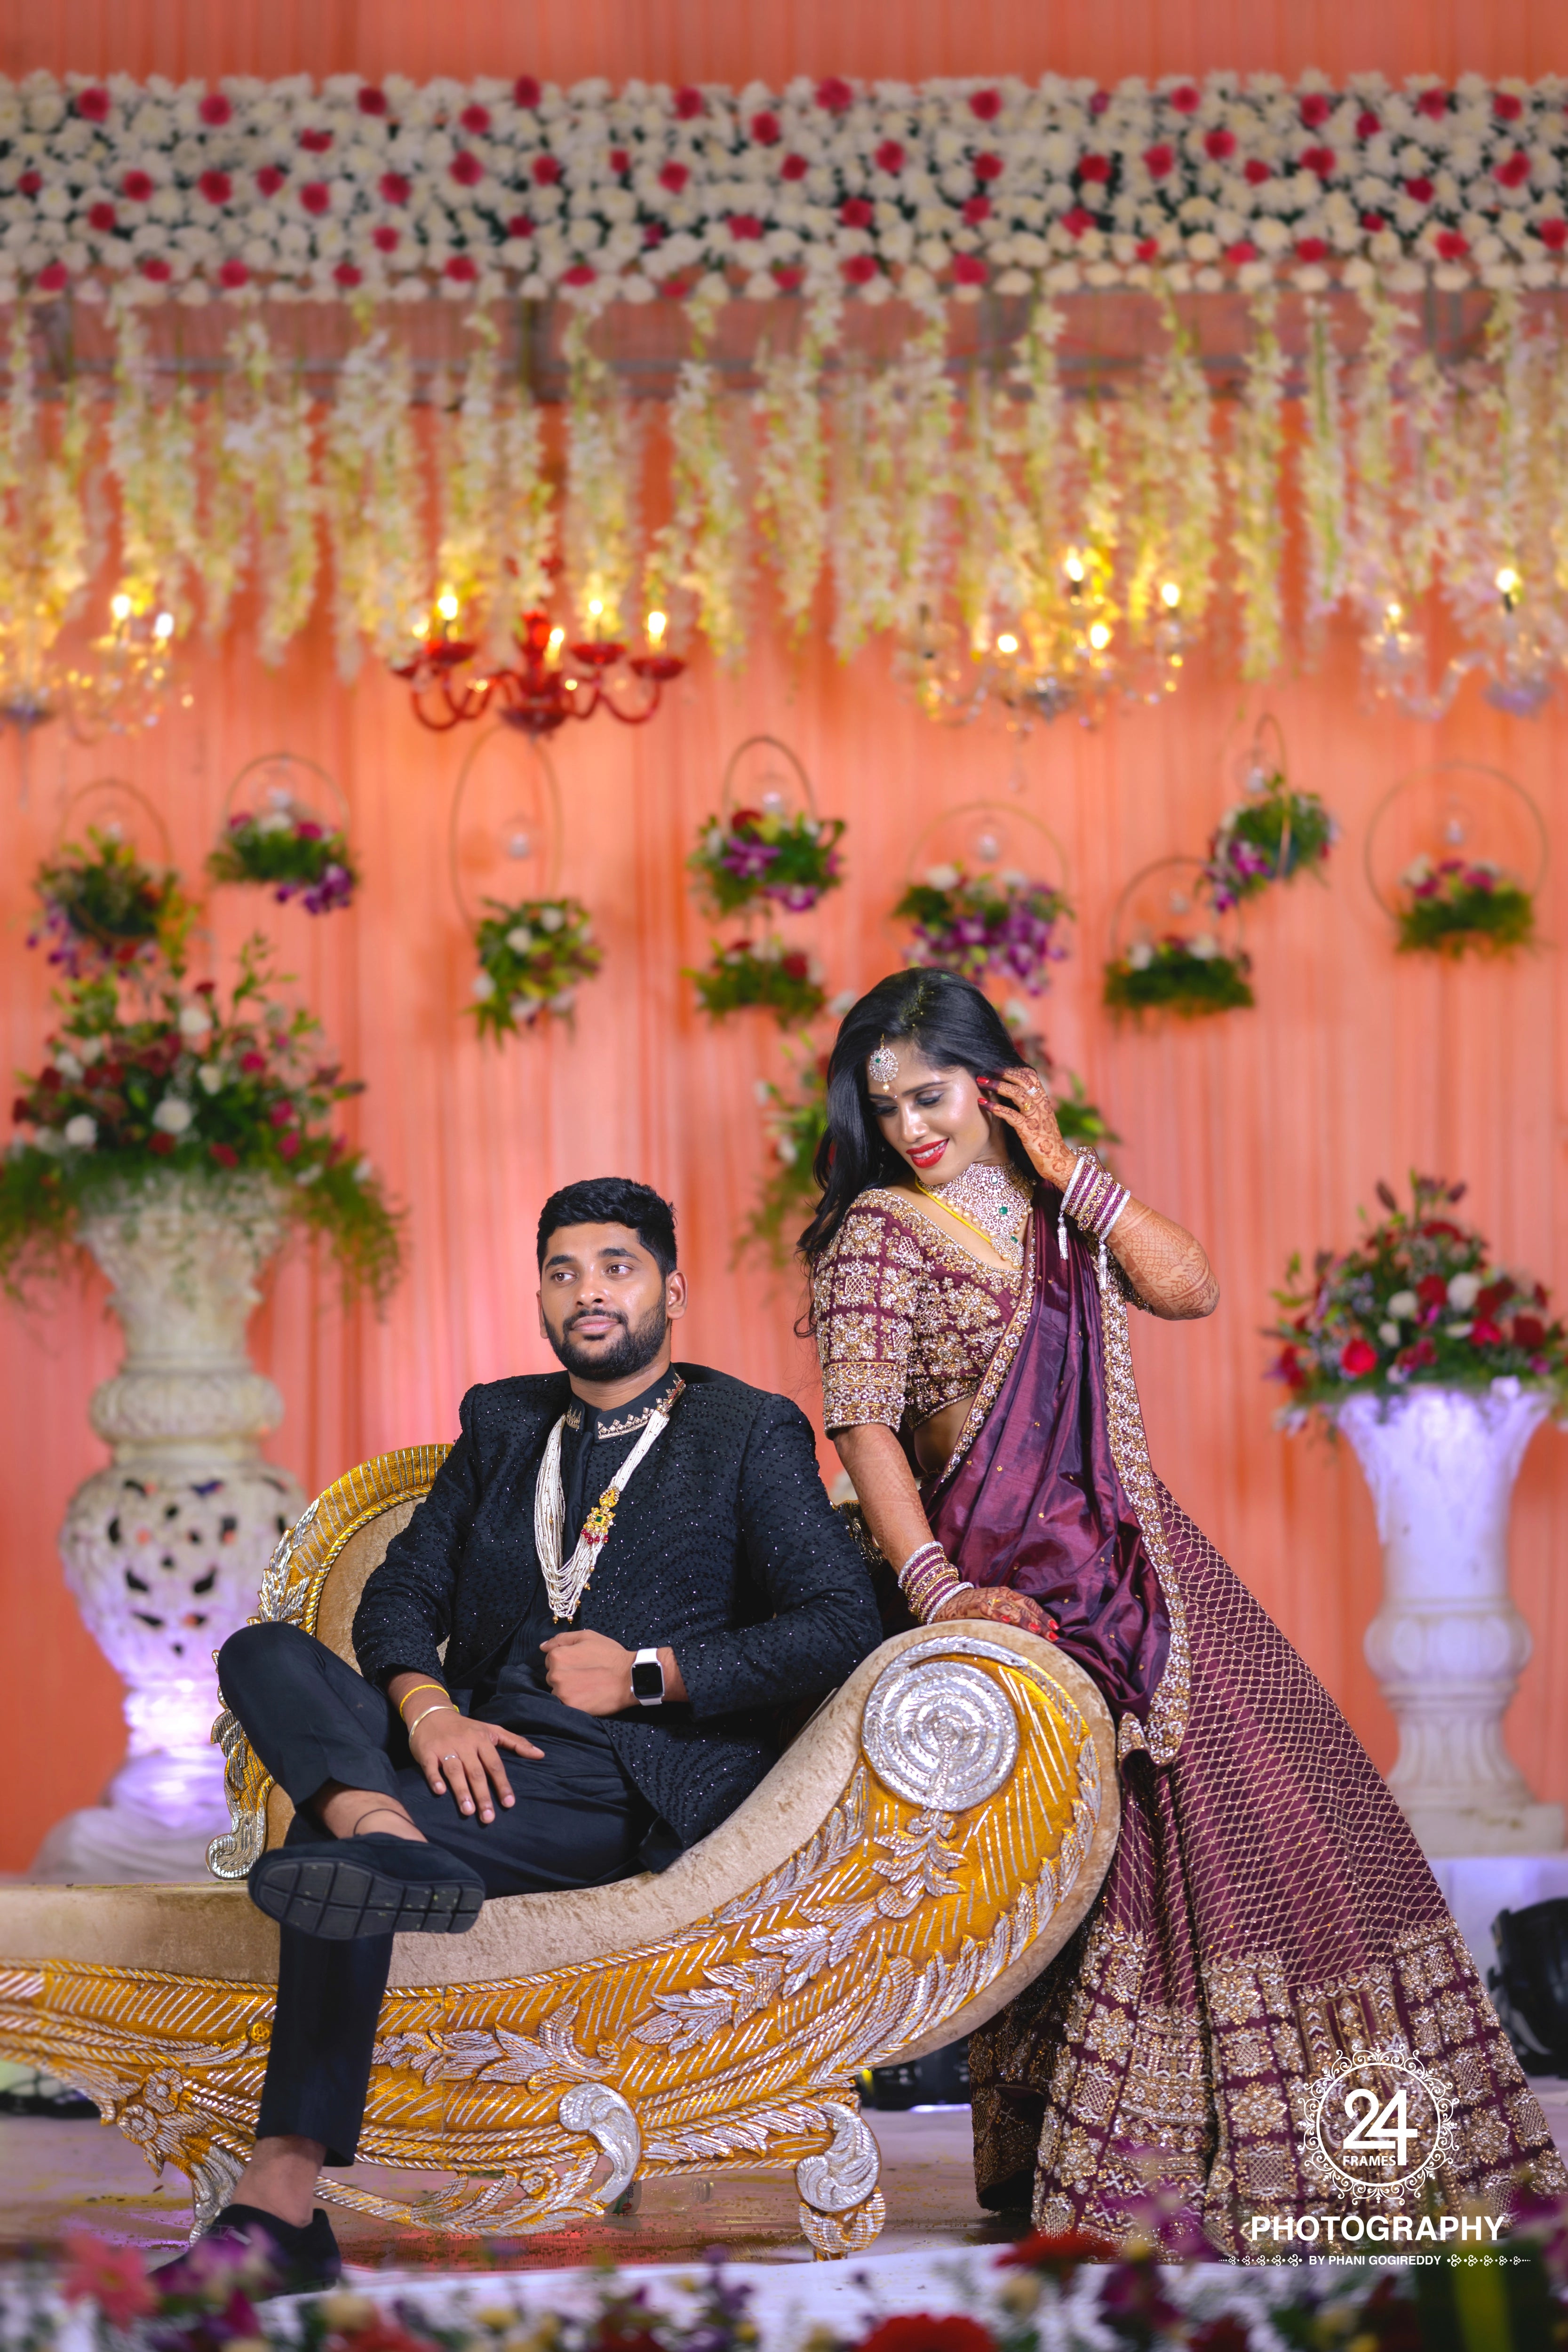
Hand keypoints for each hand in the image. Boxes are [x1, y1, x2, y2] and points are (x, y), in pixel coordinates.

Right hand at [407, 1708, 541, 1823]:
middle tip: (488, 1818)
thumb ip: (516, 1742)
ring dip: (461, 1791)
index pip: (495, 1765)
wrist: (432, 1713)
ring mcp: (445, 1748)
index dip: (502, 1784)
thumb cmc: (466, 1727)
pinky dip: (435, 1779)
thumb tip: (541, 1755)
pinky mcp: (427, 1752)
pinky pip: (431, 1766)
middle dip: (483, 1795)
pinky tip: (439, 1792)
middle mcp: (465, 1744)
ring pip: (455, 1771)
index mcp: (482, 1740)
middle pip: (476, 1772)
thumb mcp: (492, 1730)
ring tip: (468, 1812)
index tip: (509, 1804)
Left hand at [540, 1629, 636, 1714]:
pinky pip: (565, 1704)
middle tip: (586, 1675)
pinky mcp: (570, 1707)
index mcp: (557, 1656)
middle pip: (553, 1677)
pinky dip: (574, 1701)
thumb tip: (543, 1647)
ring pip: (558, 1692)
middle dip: (565, 1676)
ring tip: (587, 1687)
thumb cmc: (610, 1655)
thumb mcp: (587, 1637)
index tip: (580, 1664)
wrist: (630, 1677)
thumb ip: (561, 1639)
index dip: (566, 1661)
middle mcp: (555, 1674)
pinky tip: (587, 1697)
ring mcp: (562, 1692)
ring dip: (568, 1690)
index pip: (551, 1660)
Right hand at [929, 1585, 1056, 1636]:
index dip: (1043, 1615)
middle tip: (1051, 1636)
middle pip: (1024, 1607)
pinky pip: (988, 1610)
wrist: (947, 1602)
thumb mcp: (996, 1610)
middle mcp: (1000, 1595)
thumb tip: (1032, 1634)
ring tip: (1036, 1631)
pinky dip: (998, 1615)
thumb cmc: (974, 1609)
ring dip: (1024, 1620)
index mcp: (1007, 1595)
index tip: (1055, 1629)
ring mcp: (987, 1599)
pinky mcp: (974, 1605)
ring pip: (1009, 1609)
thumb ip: (1011, 1618)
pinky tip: (1007, 1622)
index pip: (1030, 1604)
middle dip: (1039, 1622)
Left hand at [979, 1068, 1074, 1188]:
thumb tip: (1015, 1096)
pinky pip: (1011, 1115)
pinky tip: (984, 1103)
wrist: (1057, 1161)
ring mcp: (1035, 1118)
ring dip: (998, 1086)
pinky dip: (996, 1108)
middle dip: (1004, 1073)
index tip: (1000, 1067)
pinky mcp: (1028, 1131)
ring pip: (1018, 1094)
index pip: (1032, 1077)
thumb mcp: (1041, 1119)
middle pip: (1024, 1081)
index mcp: (1044, 1101)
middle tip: (987, 1071)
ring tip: (982, 1082)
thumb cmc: (1046, 1141)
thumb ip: (1031, 1106)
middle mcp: (1041, 1106)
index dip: (1015, 1069)